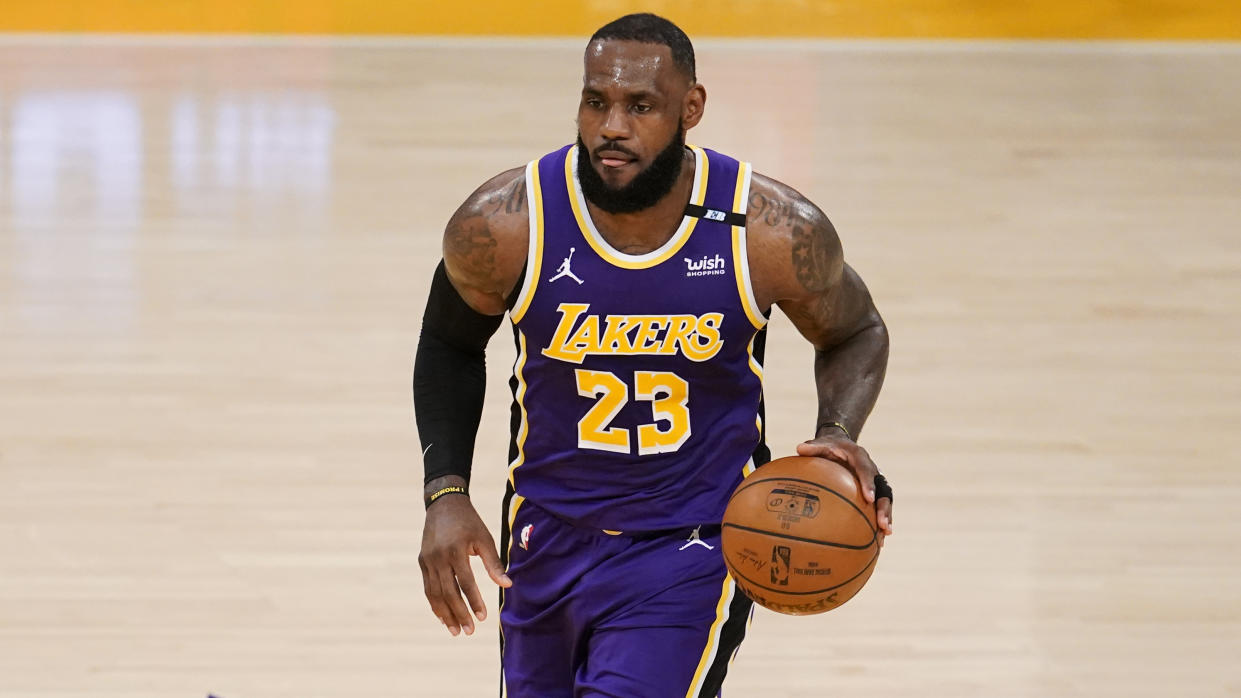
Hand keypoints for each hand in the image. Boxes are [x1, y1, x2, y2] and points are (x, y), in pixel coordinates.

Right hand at [418, 494, 511, 635]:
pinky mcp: (422, 561)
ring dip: (445, 614)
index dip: (474, 601)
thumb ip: (494, 563)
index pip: (466, 583)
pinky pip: (428, 587)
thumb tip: (507, 585)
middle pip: (448, 592)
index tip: (483, 617)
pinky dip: (435, 603)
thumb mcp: (485, 538)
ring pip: (435, 593)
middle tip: (469, 632)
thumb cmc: (469, 522)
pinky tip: (443, 616)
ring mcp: (427, 560)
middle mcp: (438, 557)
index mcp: (456, 550)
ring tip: (455, 631)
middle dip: (459, 614)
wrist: (444, 504)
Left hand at [797, 434, 892, 545]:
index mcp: (861, 457)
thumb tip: (799, 449)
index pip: (867, 471)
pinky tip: (878, 540)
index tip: (869, 499)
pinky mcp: (874, 491)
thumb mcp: (821, 444)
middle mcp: (872, 470)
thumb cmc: (830, 446)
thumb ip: (813, 447)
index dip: (869, 485)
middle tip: (882, 523)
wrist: (842, 445)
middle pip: (883, 489)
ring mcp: (875, 481)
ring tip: (885, 534)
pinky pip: (879, 506)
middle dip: (884, 507)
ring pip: (885, 500)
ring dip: (886, 517)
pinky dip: (879, 521)